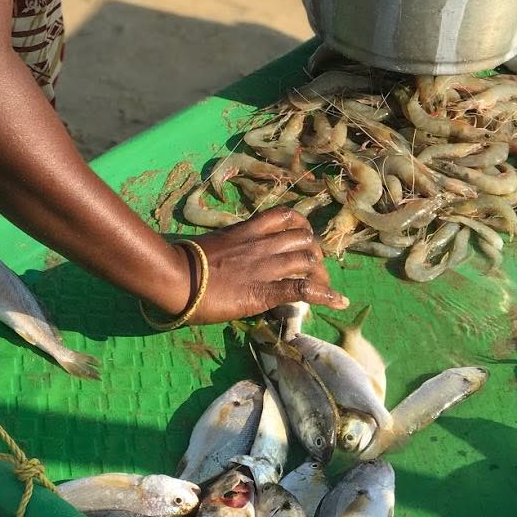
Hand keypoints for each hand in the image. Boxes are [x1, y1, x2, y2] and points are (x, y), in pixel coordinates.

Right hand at [182, 208, 348, 323]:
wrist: (178, 276)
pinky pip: (303, 288)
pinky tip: (339, 301)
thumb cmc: (186, 260)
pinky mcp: (266, 290)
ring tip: (325, 286)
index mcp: (249, 229)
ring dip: (321, 273)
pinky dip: (326, 294)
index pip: (285, 216)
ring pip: (307, 260)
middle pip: (304, 238)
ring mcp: (266, 266)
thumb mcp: (216, 243)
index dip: (302, 225)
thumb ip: (233, 244)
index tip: (305, 237)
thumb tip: (236, 252)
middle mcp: (263, 243)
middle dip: (314, 253)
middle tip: (314, 269)